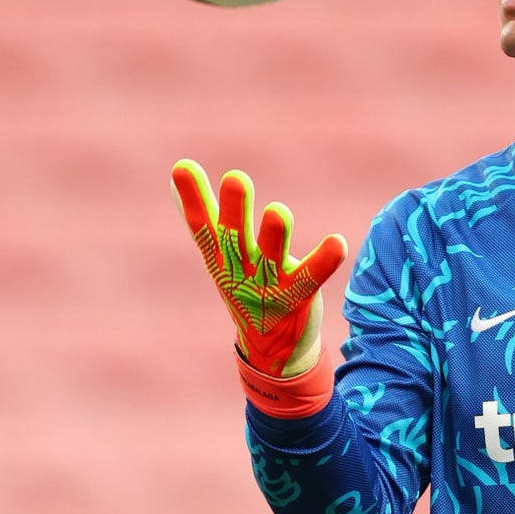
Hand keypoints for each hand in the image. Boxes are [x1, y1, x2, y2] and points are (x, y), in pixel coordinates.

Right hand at [171, 159, 346, 376]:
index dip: (192, 197)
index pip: (202, 224)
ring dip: (273, 233)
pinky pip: (311, 277)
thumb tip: (176, 177)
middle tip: (236, 178)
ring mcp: (268, 284)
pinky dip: (324, 260)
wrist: (271, 347)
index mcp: (220, 256)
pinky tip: (338, 241)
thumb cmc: (244, 285)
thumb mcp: (219, 253)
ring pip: (270, 255)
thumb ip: (202, 216)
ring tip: (278, 211)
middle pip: (234, 236)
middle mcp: (241, 267)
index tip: (183, 167)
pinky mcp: (297, 296)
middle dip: (235, 208)